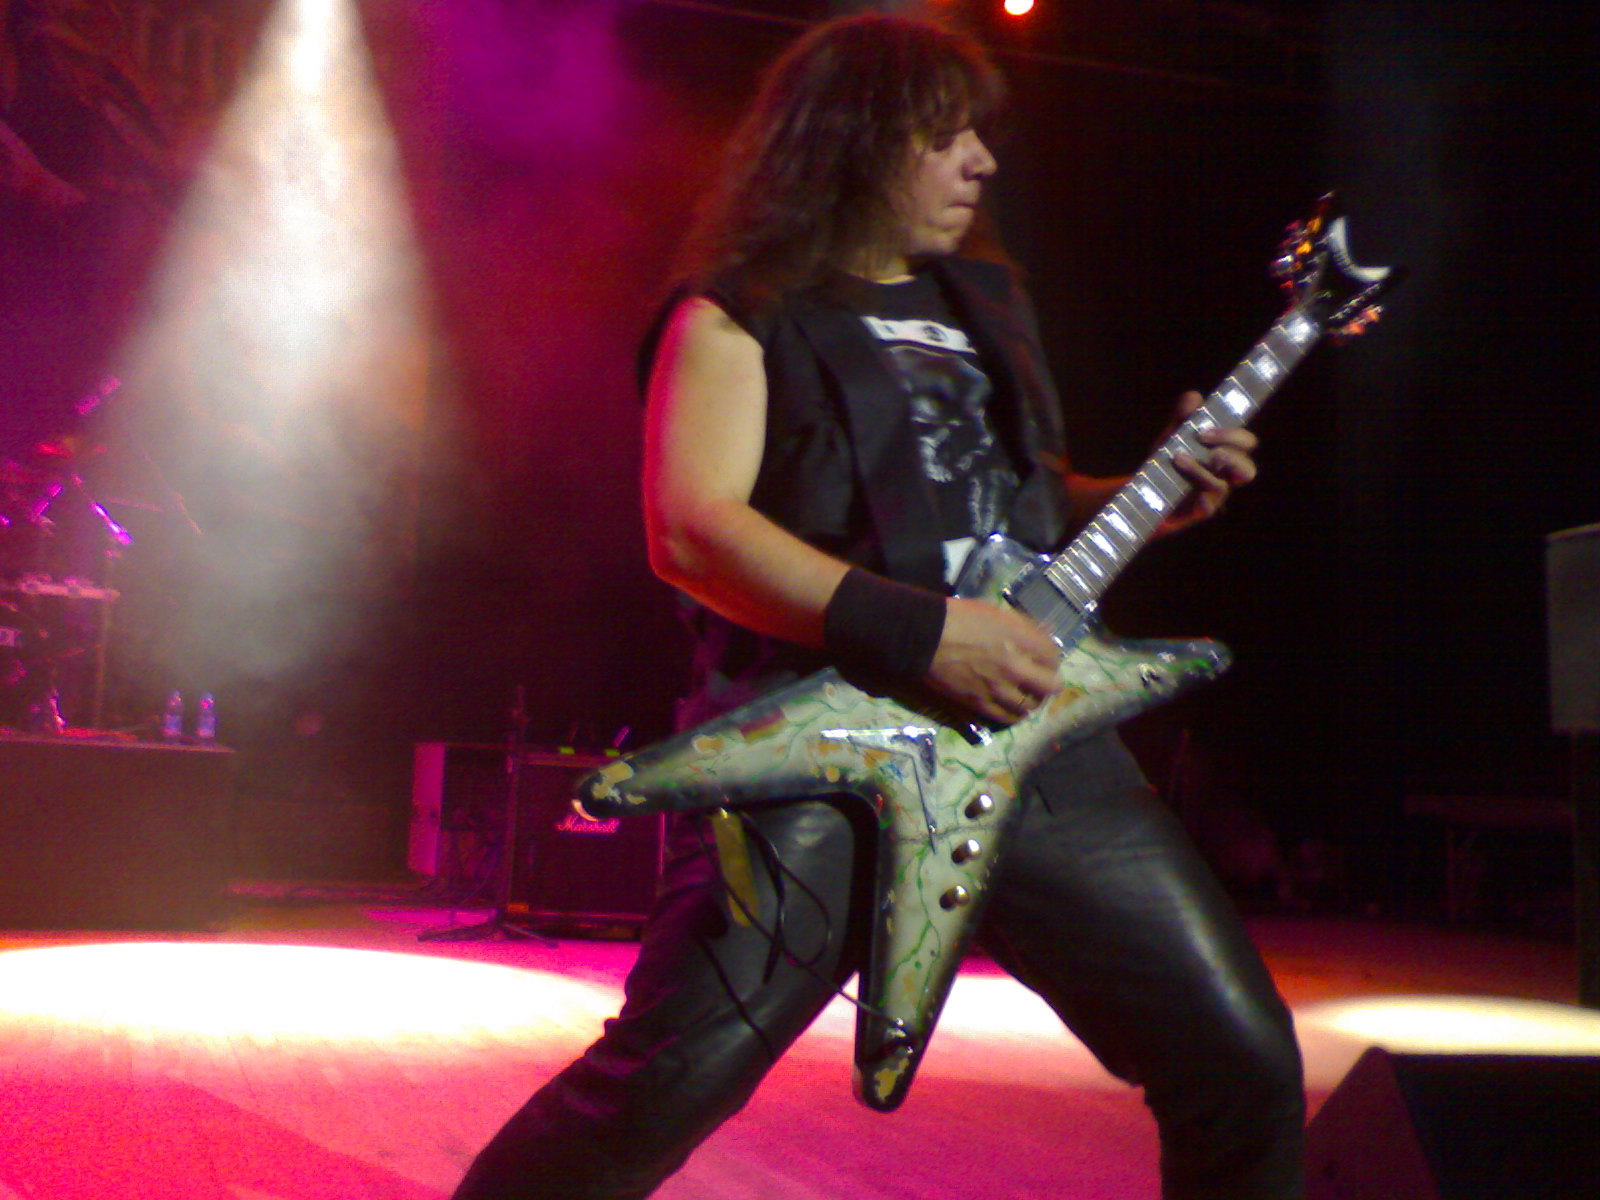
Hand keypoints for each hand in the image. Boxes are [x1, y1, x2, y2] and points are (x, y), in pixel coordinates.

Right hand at [924, 597, 1060, 725]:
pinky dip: (1012, 715)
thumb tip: (1042, 633)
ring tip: (1024, 696)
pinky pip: (1006, 718)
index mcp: (1019, 639)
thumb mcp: (994, 612)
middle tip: (1041, 681)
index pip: (1053, 656)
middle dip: (1049, 683)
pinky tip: (1009, 708)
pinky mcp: (979, 705)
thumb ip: (1021, 626)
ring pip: (1029, 707)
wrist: (923, 637)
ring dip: (1031, 701)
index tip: (1044, 659)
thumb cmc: (957, 618)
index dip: (1051, 658)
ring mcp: (997, 690)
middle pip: (1050, 686)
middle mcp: (1014, 667)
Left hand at [1160, 389, 1257, 534]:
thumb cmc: (1167, 464)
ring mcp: (1214, 497)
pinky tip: (1175, 482)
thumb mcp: (1172, 437)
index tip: (1205, 429)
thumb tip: (1193, 397)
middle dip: (1227, 451)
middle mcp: (1225, 478)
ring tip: (1179, 458)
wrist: (1145, 495)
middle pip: (1247, 469)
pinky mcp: (1199, 513)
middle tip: (1202, 438)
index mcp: (1225, 455)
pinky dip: (1191, 491)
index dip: (1233, 434)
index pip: (1245, 444)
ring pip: (1222, 486)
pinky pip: (1205, 505)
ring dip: (1201, 469)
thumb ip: (1182, 418)